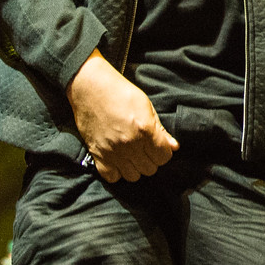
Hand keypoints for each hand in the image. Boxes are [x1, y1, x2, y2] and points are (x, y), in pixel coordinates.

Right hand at [65, 51, 175, 182]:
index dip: (163, 152)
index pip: (164, 157)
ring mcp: (112, 151)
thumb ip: (160, 129)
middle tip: (144, 149)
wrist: (90, 87)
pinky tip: (117, 159)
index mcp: (145, 129)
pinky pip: (111, 177)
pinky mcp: (97, 154)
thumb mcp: (146, 105)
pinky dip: (116, 172)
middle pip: (150, 169)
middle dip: (150, 160)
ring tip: (131, 155)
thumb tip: (174, 147)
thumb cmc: (120, 92)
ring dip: (135, 167)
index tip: (158, 146)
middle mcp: (130, 143)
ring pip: (133, 176)